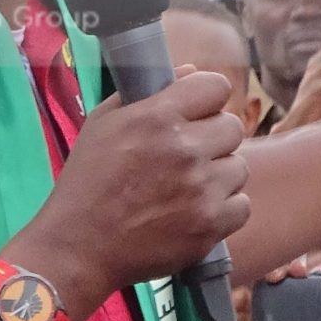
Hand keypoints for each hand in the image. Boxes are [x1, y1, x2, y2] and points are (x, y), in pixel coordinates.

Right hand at [12, 68, 245, 314]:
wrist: (79, 247)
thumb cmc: (86, 184)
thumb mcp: (103, 124)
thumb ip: (145, 94)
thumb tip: (190, 73)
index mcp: (157, 117)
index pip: (216, 86)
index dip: (206, 99)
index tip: (196, 114)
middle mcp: (184, 149)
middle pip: (233, 127)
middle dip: (213, 139)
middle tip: (188, 157)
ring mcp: (201, 189)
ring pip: (239, 168)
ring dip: (219, 176)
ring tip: (188, 189)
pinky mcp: (210, 225)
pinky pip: (241, 206)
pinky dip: (223, 210)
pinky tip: (195, 212)